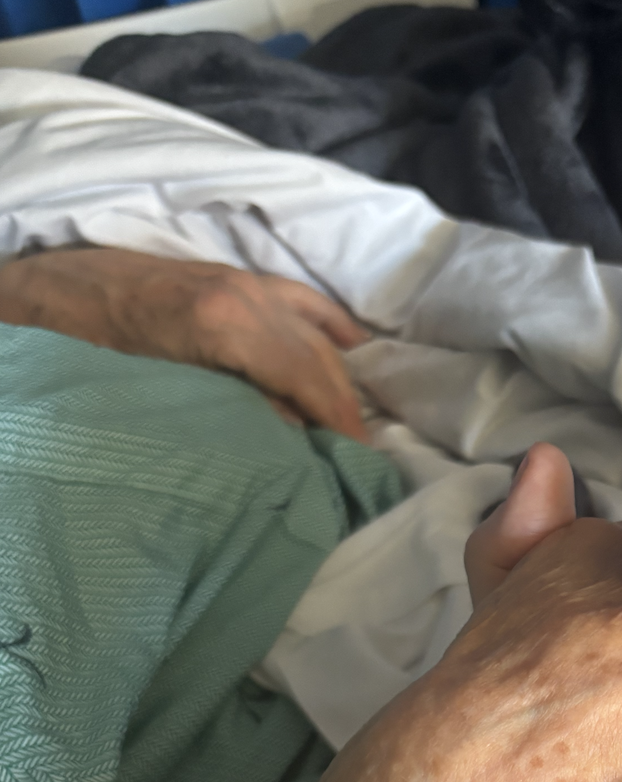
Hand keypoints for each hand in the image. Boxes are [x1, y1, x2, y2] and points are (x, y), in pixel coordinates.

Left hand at [0, 247, 367, 440]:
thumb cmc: (96, 349)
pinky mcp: (234, 275)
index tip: (361, 460)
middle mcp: (245, 293)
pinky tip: (351, 347)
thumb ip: (236, 410)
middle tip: (365, 455)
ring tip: (356, 419)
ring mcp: (243, 279)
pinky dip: (329, 326)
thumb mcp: (164, 393)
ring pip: (315, 327)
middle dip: (347, 404)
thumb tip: (296, 434)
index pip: (308, 375)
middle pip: (318, 354)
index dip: (340, 419)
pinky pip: (300, 300)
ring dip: (339, 373)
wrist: (52, 293)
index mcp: (227, 322)